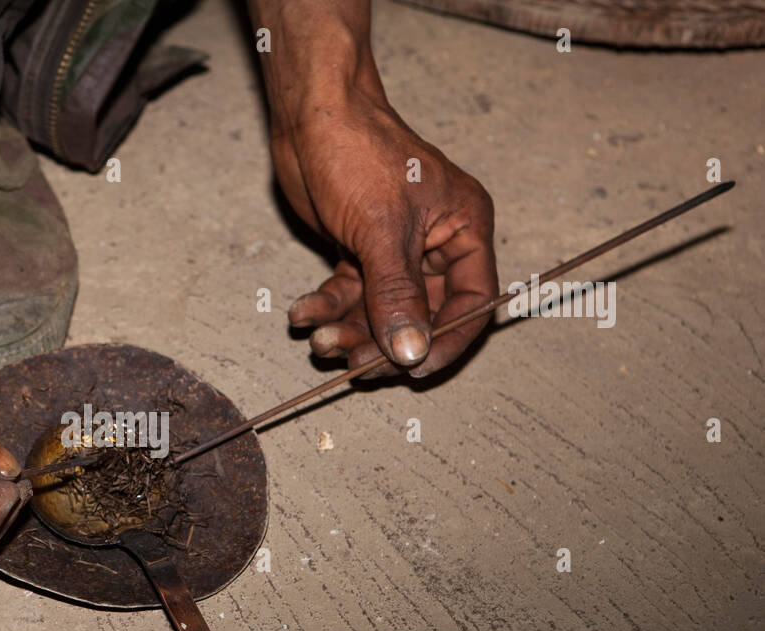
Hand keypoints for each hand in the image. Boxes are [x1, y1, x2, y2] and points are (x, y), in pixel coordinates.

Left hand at [251, 0, 497, 377]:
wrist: (310, 117)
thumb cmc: (358, 152)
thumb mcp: (381, 230)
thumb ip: (396, 296)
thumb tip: (411, 353)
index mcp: (464, 231)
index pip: (472, 304)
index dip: (446, 342)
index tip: (412, 370)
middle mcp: (436, 246)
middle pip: (420, 318)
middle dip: (383, 343)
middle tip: (352, 363)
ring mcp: (395, 253)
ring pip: (379, 313)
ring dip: (349, 332)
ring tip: (317, 342)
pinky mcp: (358, 253)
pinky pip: (348, 297)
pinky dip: (326, 309)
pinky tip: (302, 314)